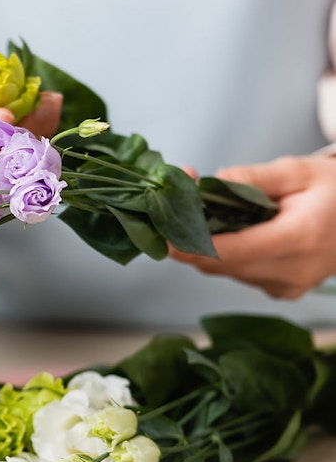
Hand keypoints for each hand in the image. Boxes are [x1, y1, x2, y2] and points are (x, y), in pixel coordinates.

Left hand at [169, 156, 335, 298]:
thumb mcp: (299, 171)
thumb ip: (254, 177)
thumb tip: (213, 182)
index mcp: (299, 238)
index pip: (230, 251)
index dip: (190, 244)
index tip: (161, 233)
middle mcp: (292, 270)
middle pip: (221, 263)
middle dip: (191, 238)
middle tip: (174, 207)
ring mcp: (287, 285)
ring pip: (226, 271)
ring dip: (206, 246)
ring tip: (201, 214)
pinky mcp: (283, 291)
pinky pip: (240, 274)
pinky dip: (226, 255)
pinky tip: (230, 232)